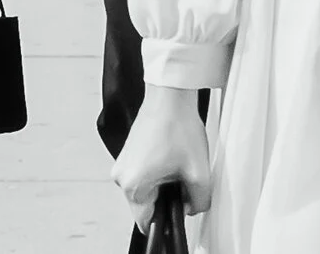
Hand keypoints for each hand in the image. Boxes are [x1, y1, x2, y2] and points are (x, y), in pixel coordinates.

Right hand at [112, 83, 211, 225]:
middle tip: (182, 178)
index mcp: (133, 185)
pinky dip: (157, 173)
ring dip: (162, 184)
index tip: (178, 206)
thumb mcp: (199, 172)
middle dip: (166, 198)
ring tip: (176, 164)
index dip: (167, 219)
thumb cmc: (177, 125)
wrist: (170, 96)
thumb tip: (192, 208)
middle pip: (146, 206)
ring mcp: (122, 165)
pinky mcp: (127, 156)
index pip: (147, 222)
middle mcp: (121, 176)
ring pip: (145, 190)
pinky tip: (169, 157)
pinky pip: (142, 176)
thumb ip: (198, 202)